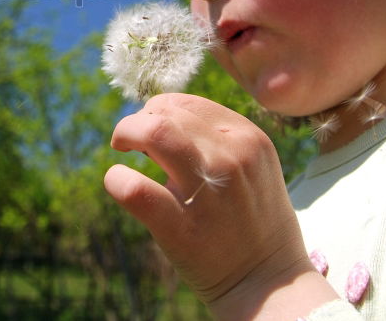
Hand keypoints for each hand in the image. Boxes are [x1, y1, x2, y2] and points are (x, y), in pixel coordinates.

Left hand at [104, 93, 334, 318]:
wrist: (269, 283)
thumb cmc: (253, 220)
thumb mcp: (251, 165)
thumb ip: (216, 138)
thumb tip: (159, 115)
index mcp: (249, 138)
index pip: (187, 103)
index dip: (158, 111)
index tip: (151, 130)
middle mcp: (232, 157)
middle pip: (165, 112)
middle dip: (138, 122)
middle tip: (130, 142)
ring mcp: (208, 192)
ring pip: (153, 133)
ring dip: (126, 133)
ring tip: (121, 148)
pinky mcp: (182, 228)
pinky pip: (135, 189)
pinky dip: (116, 179)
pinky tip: (117, 182)